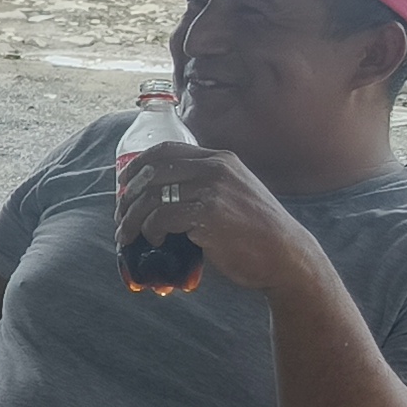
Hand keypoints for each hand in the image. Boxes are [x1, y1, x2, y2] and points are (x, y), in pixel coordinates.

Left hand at [117, 141, 319, 295]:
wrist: (285, 255)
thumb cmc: (258, 231)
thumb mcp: (237, 192)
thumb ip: (208, 185)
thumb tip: (164, 194)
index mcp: (220, 159)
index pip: (166, 150)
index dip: (138, 165)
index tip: (124, 183)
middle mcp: (215, 169)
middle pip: (153, 172)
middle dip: (128, 195)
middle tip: (121, 216)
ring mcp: (212, 191)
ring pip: (152, 196)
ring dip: (132, 218)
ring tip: (128, 235)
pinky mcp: (208, 216)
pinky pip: (162, 218)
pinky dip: (150, 230)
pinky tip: (154, 241)